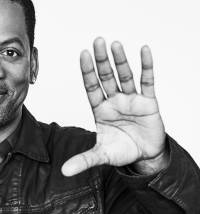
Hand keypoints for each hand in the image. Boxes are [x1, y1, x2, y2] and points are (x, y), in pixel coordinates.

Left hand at [61, 37, 166, 176]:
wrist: (145, 156)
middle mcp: (115, 101)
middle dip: (102, 61)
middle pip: (107, 77)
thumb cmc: (122, 151)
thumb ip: (83, 161)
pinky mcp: (148, 102)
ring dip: (120, 60)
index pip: (92, 87)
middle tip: (97, 41)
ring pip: (125, 76)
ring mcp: (132, 99)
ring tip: (114, 44)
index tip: (83, 54)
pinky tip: (144, 50)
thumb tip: (64, 172)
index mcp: (101, 110)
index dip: (87, 72)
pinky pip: (148, 81)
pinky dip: (146, 66)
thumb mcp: (101, 156)